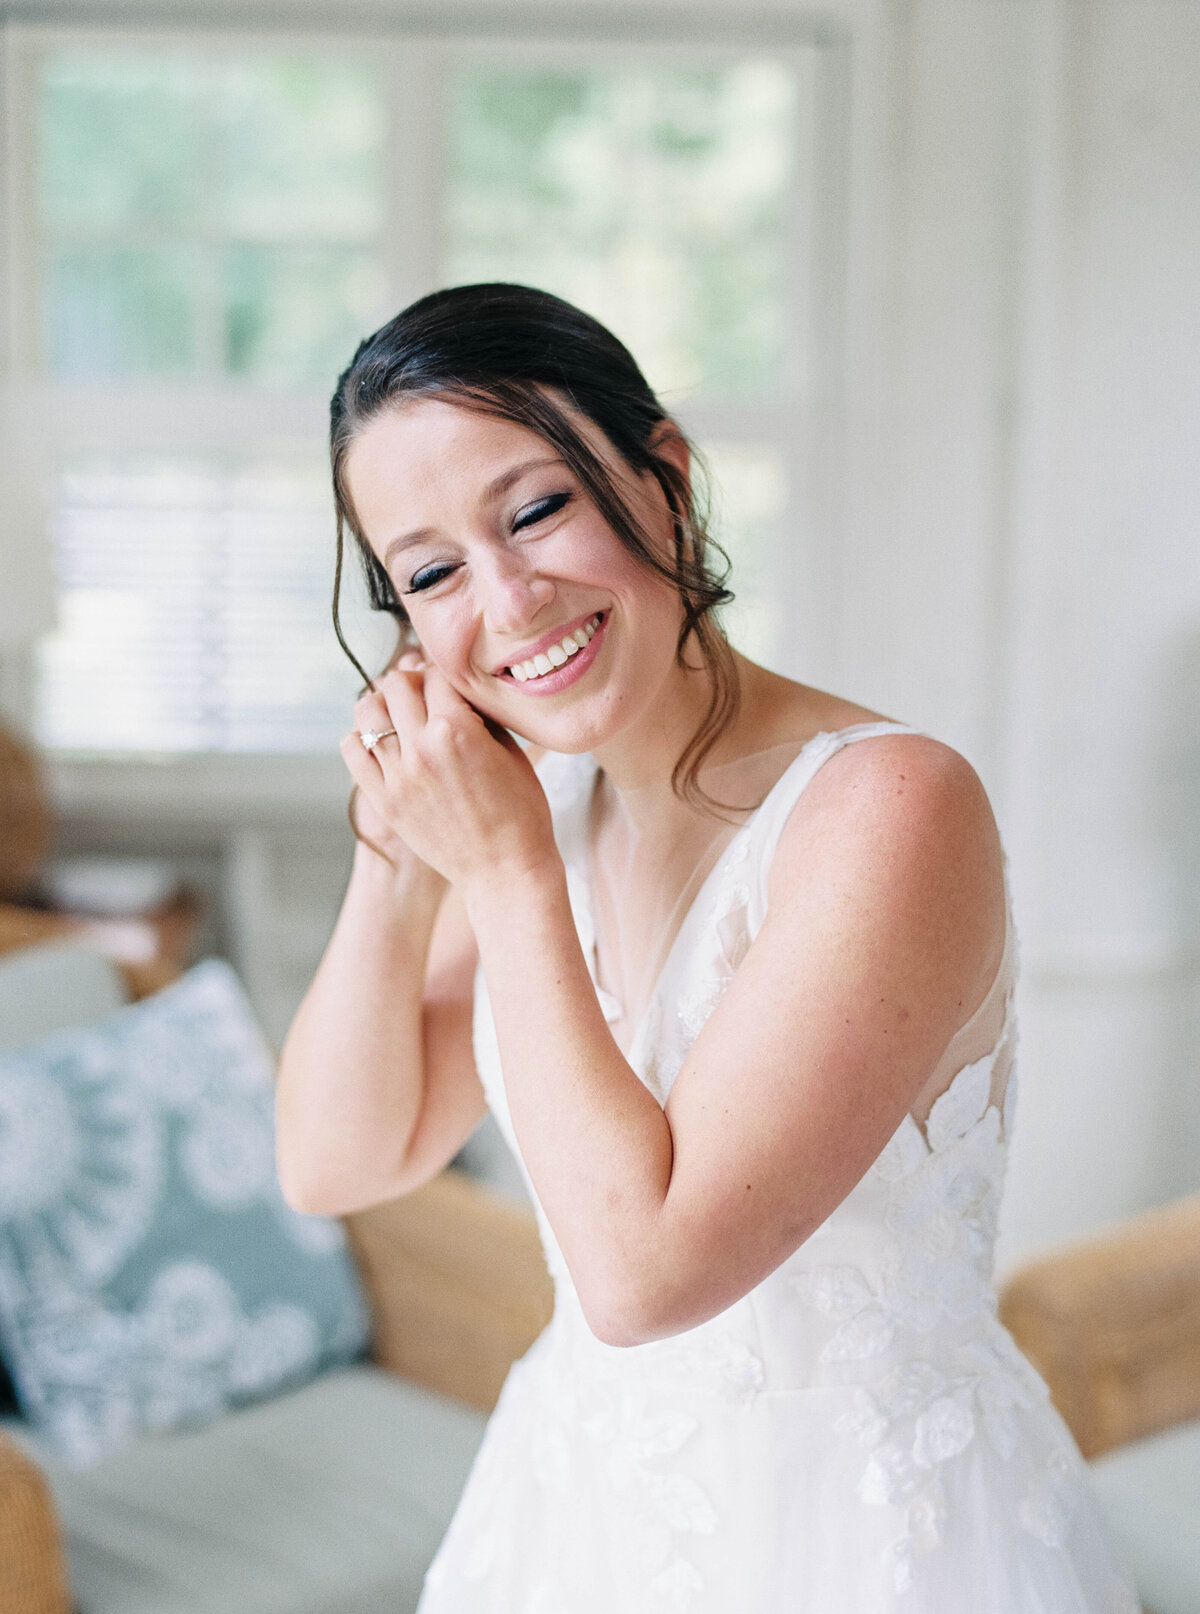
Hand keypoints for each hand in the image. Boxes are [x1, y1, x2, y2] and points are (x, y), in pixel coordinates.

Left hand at [340, 655, 557, 893]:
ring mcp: (398, 777)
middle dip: (412, 681)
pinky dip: (362, 737)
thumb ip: (478, 714)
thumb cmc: (521, 811)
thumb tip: (452, 687)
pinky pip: (352, 750)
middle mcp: (421, 749)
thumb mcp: (510, 751)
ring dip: (382, 703)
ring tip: (399, 713)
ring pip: (366, 711)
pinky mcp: (384, 801)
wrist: (506, 869)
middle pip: (396, 685)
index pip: (436, 675)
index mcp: (457, 731)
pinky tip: (383, 742)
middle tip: (425, 693)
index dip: (445, 673)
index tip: (450, 683)